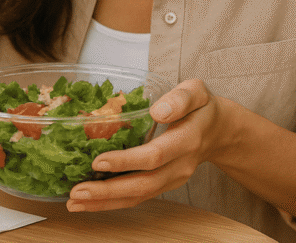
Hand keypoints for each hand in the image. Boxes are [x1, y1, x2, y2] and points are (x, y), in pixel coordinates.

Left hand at [66, 79, 227, 211]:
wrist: (219, 132)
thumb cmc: (201, 107)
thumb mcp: (197, 92)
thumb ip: (180, 98)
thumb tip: (158, 111)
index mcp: (187, 139)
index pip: (155, 156)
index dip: (126, 161)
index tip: (98, 161)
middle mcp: (180, 165)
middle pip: (143, 184)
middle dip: (108, 191)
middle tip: (77, 192)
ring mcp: (172, 179)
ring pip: (138, 196)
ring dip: (106, 202)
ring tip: (75, 203)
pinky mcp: (164, 185)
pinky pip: (138, 197)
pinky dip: (113, 203)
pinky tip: (89, 203)